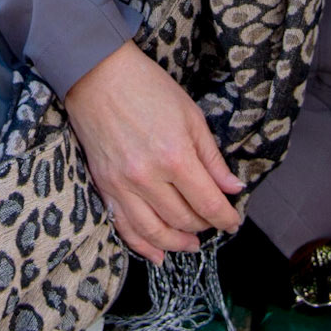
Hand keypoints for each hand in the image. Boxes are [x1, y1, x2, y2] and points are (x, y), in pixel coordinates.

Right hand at [64, 41, 243, 265]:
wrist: (97, 75)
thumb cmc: (148, 88)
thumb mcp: (191, 116)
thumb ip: (212, 157)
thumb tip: (232, 188)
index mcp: (175, 157)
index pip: (208, 204)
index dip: (226, 218)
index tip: (233, 221)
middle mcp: (149, 177)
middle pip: (184, 220)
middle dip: (204, 226)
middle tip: (213, 222)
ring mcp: (123, 185)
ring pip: (155, 232)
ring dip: (177, 243)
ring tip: (191, 244)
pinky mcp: (104, 186)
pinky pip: (124, 227)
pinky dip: (142, 246)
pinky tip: (158, 255)